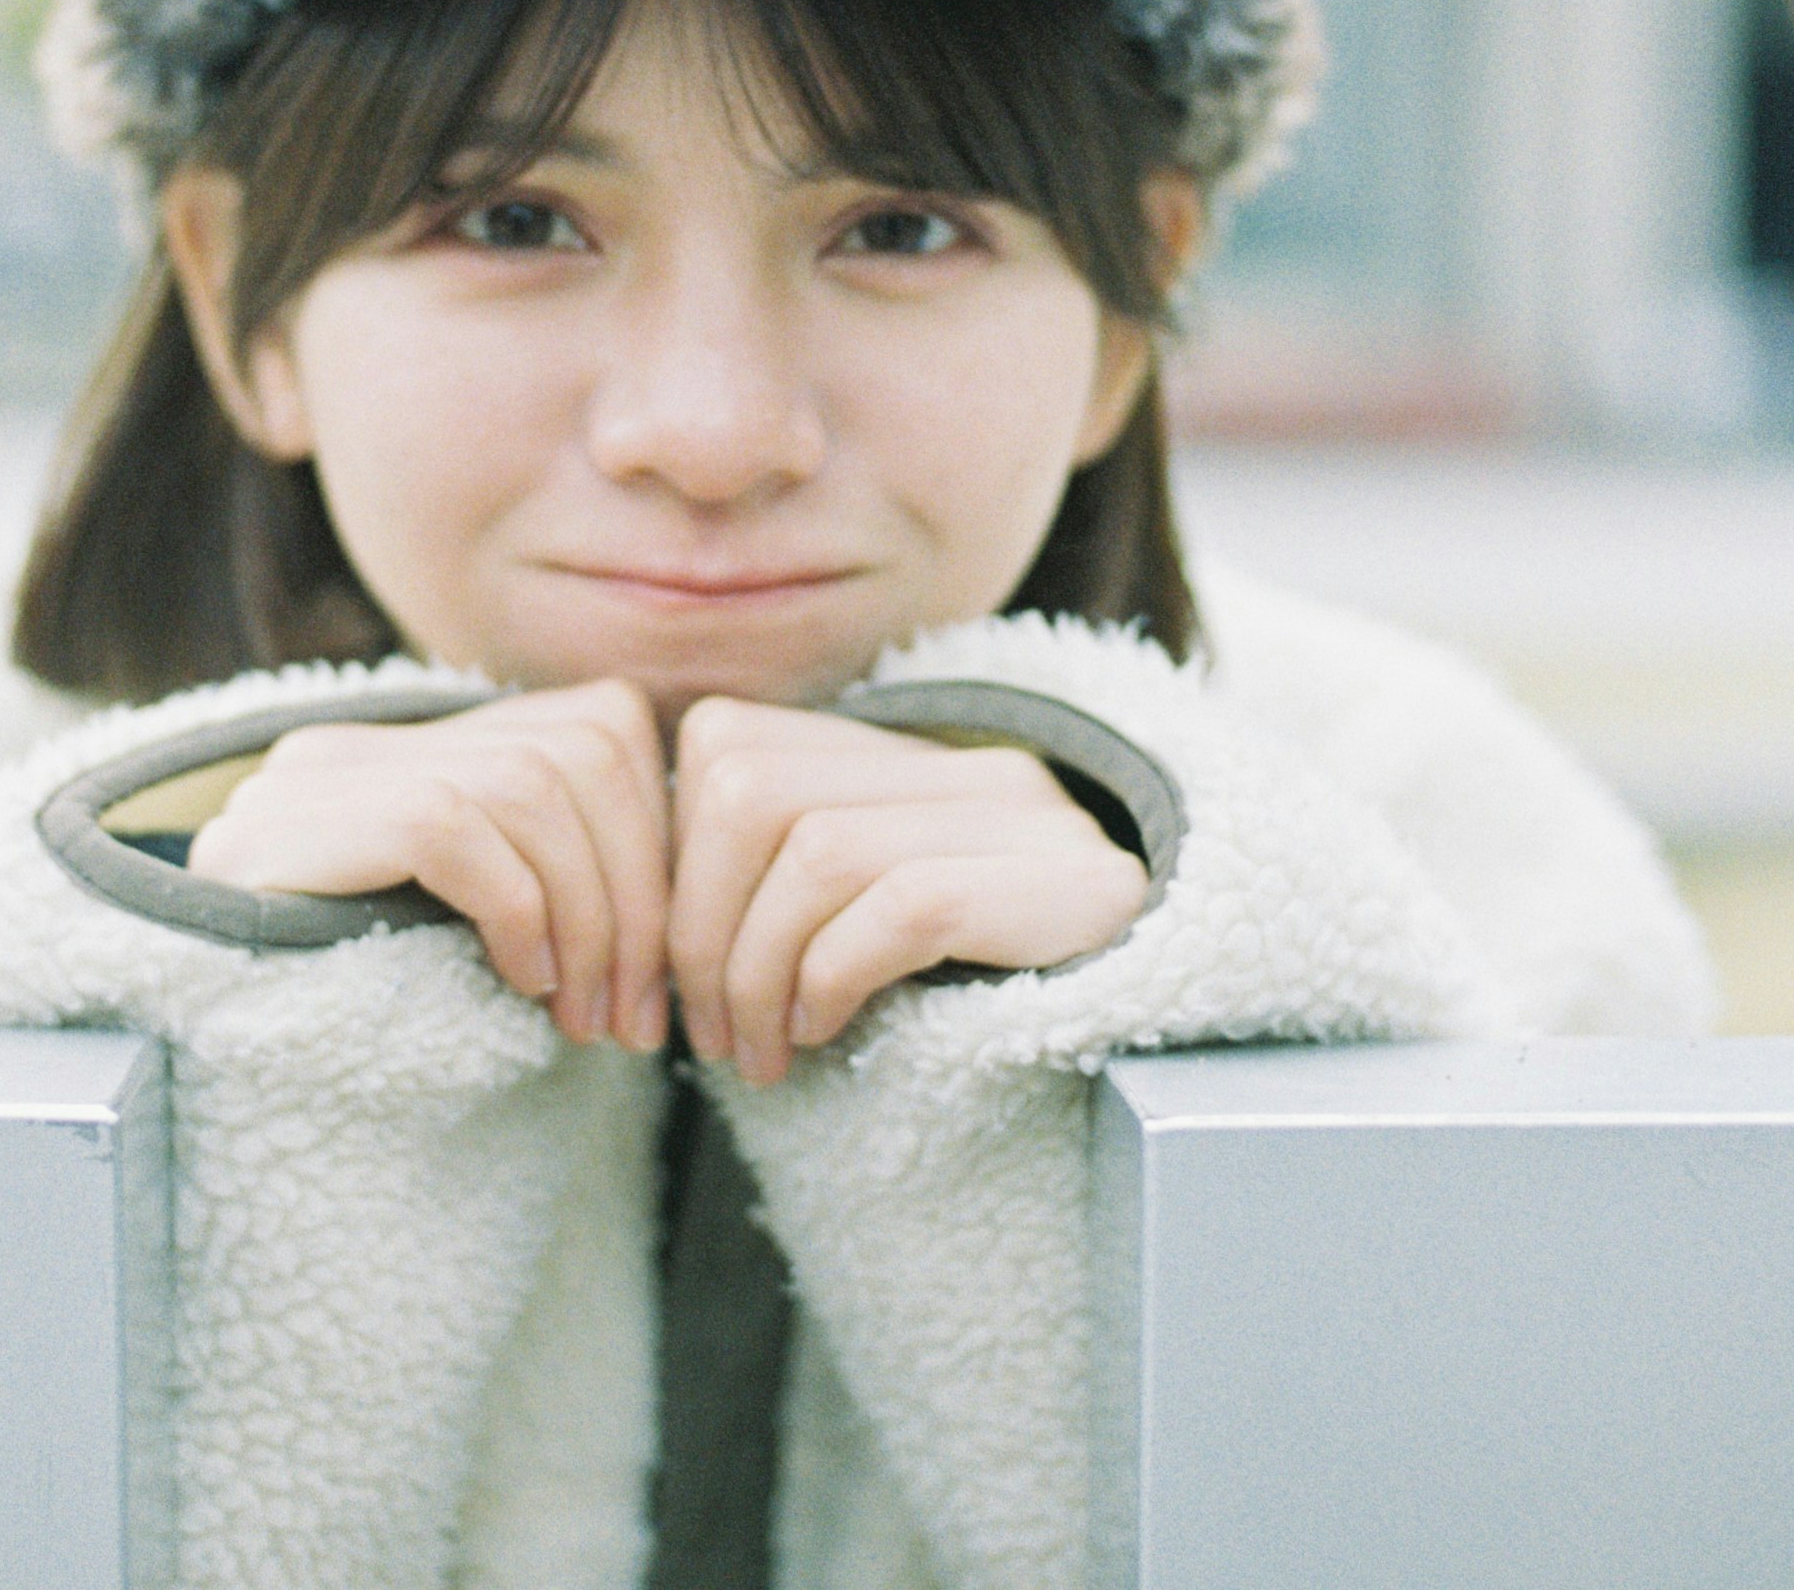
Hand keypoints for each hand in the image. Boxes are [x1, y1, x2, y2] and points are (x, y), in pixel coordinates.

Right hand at [185, 681, 670, 1049]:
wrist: (202, 1081)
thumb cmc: (363, 1020)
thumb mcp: (477, 935)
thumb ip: (557, 879)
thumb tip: (693, 885)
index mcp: (423, 750)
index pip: (599, 725)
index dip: (658, 841)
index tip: (659, 968)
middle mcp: (369, 742)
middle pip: (583, 749)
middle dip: (639, 892)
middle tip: (635, 1015)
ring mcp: (321, 774)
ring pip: (535, 786)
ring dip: (590, 918)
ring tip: (581, 1018)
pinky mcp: (293, 823)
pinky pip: (457, 827)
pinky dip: (517, 909)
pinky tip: (521, 985)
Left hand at [667, 700, 1148, 1085]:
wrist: (1157, 1001)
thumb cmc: (965, 971)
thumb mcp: (854, 906)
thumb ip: (764, 875)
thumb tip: (636, 911)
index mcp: (889, 745)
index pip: (722, 748)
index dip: (672, 866)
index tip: (672, 977)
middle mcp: (952, 756)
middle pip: (748, 791)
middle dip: (701, 928)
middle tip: (710, 1034)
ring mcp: (1013, 810)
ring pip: (813, 851)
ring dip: (759, 971)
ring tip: (762, 1049)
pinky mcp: (1058, 882)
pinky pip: (900, 910)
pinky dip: (832, 978)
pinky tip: (824, 1032)